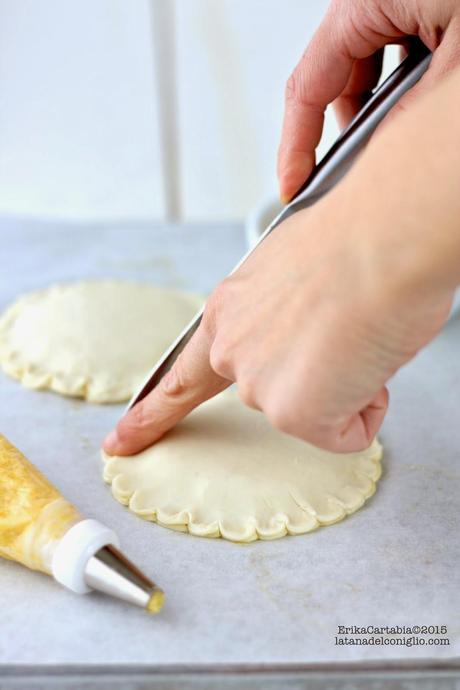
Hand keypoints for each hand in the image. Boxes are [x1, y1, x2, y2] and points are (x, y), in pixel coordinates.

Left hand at [103, 194, 452, 456]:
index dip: (153, 412)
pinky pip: (345, 432)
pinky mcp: (294, 412)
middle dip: (309, 381)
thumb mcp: (294, 270)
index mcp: (228, 311)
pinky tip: (369, 358)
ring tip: (359, 330)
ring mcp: (258, 383)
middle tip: (342, 335)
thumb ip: (283, 314)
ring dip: (346, 382)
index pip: (181, 374)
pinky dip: (368, 407)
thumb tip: (314, 333)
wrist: (383, 237)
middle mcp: (232, 349)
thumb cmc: (354, 237)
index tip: (121, 440)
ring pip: (316, 410)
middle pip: (271, 392)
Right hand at [278, 0, 459, 201]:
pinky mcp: (425, 6)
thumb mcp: (458, 72)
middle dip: (350, 126)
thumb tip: (383, 162)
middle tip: (366, 166)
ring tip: (413, 127)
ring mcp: (401, 1)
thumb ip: (410, 116)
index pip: (309, 83)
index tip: (293, 186)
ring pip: (369, 70)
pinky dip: (409, 86)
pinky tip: (430, 100)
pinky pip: (399, 55)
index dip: (296, 144)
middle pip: (337, 78)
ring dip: (385, 107)